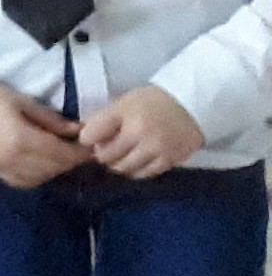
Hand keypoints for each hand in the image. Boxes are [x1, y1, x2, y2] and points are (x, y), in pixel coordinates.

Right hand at [0, 79, 90, 186]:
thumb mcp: (24, 102)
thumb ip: (52, 120)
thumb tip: (79, 131)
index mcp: (22, 140)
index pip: (62, 153)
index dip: (81, 151)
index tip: (93, 145)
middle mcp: (14, 160)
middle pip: (55, 167)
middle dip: (72, 159)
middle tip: (82, 148)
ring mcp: (4, 168)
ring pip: (43, 176)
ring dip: (57, 167)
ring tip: (64, 153)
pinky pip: (26, 181)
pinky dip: (40, 175)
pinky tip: (43, 164)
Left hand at [80, 85, 206, 179]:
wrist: (191, 104)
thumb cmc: (152, 102)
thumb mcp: (124, 102)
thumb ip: (104, 120)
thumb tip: (85, 138)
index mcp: (125, 114)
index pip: (90, 135)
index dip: (87, 138)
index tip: (92, 137)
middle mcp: (140, 133)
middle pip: (106, 156)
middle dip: (103, 153)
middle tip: (109, 147)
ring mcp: (157, 149)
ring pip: (124, 168)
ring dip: (119, 163)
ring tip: (125, 153)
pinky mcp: (171, 160)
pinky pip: (145, 173)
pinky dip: (137, 169)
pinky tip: (139, 160)